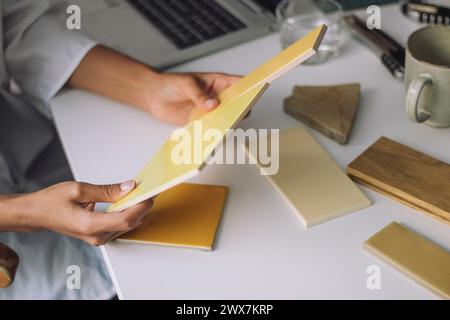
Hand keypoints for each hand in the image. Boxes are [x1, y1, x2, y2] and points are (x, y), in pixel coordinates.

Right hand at [6, 181, 152, 245]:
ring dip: (136, 210)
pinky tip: (129, 202)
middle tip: (149, 189)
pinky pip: (120, 227)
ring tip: (140, 193)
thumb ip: (107, 190)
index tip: (150, 194)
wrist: (36, 214)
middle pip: (130, 223)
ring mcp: (97, 239)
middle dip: (142, 207)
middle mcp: (96, 236)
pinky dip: (127, 214)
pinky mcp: (98, 236)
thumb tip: (129, 187)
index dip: (142, 207)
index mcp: (90, 225)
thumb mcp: (79, 189)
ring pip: (127, 226)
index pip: (126, 219)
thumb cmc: (51, 202)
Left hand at [69, 46, 240, 125]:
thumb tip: (212, 104)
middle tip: (240, 117)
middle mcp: (217, 97)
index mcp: (217, 82)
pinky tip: (213, 137)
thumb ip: (198, 94)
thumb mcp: (185, 84)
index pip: (238, 84)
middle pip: (236, 104)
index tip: (254, 96)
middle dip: (240, 110)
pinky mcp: (200, 122)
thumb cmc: (169, 83)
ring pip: (225, 118)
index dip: (248, 89)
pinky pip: (211, 128)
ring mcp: (209, 110)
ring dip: (226, 124)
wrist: (152, 96)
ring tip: (227, 129)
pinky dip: (213, 133)